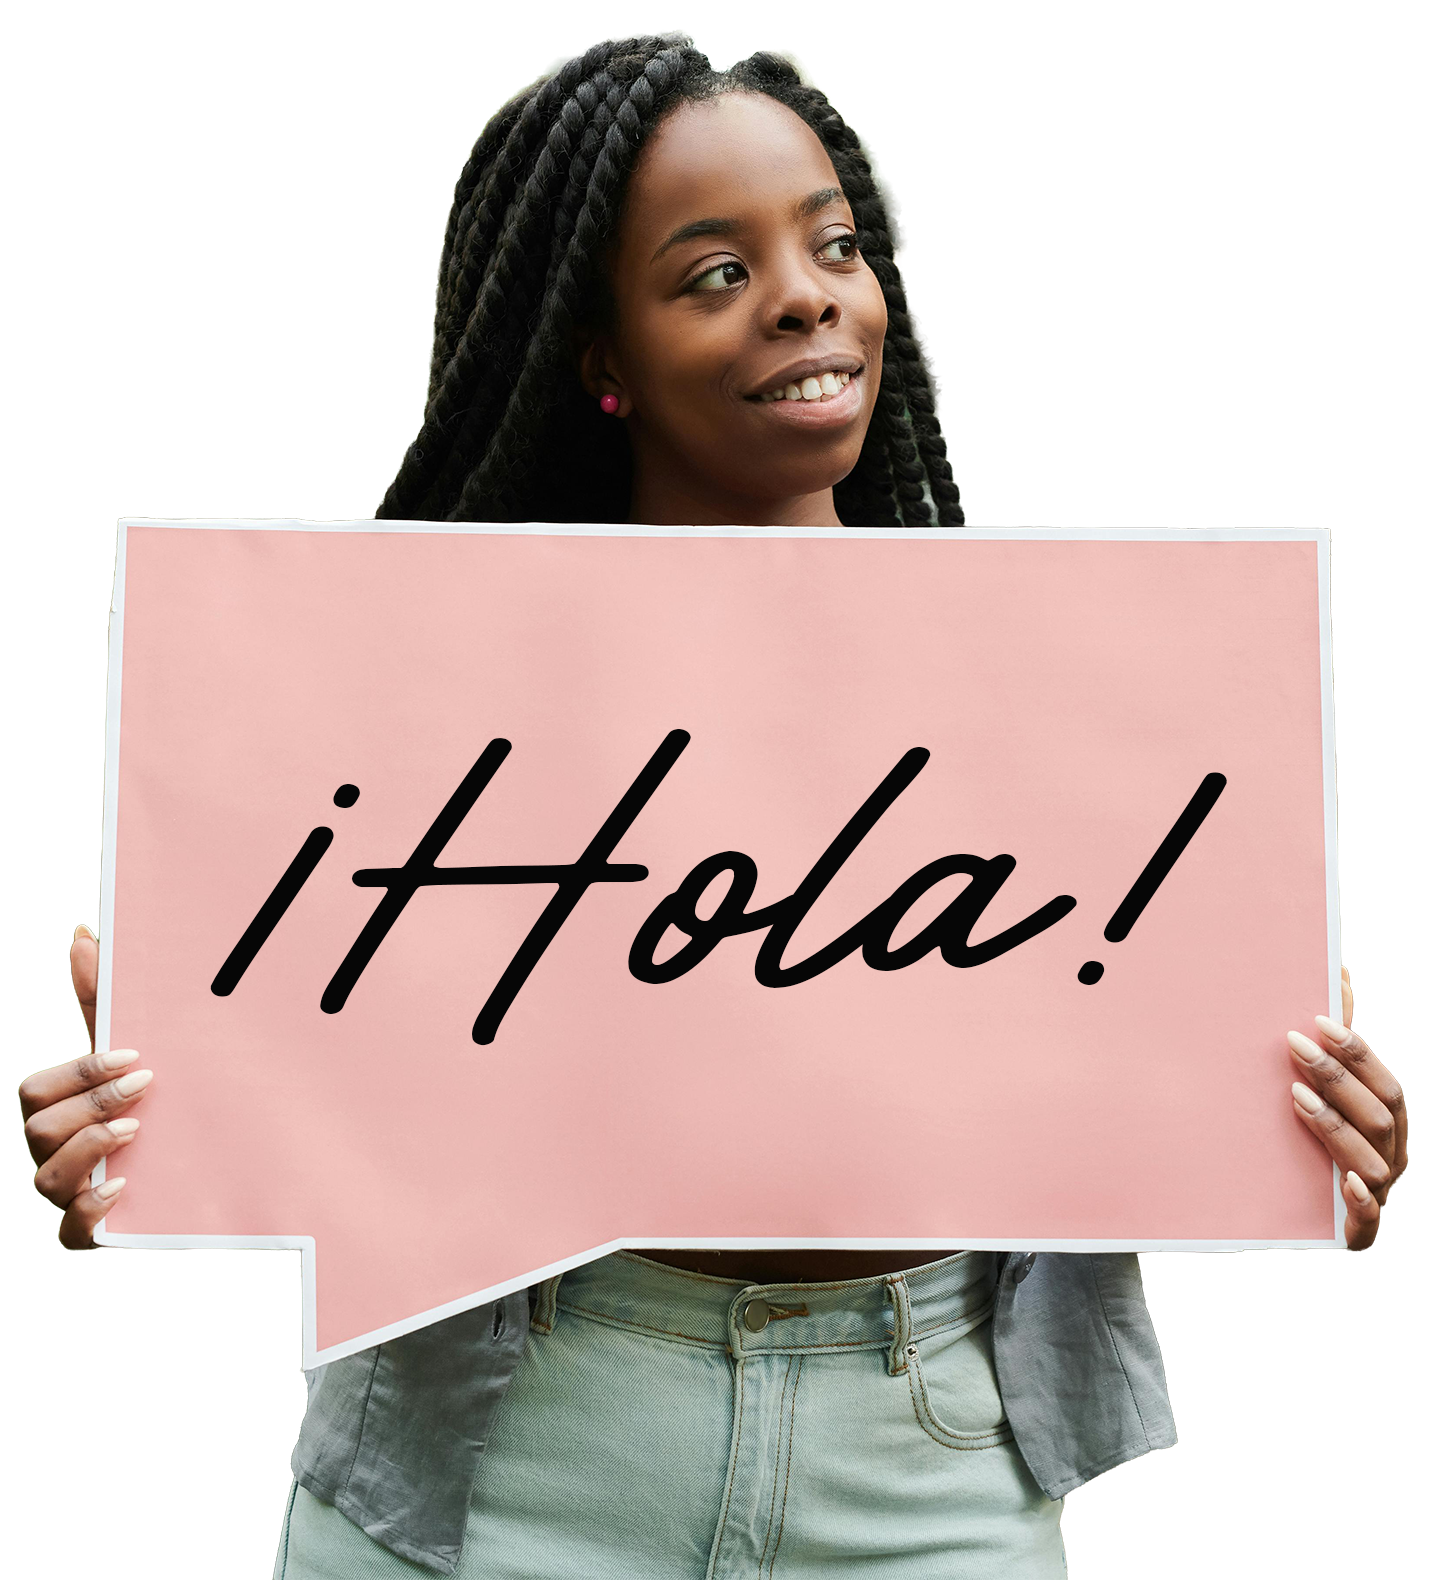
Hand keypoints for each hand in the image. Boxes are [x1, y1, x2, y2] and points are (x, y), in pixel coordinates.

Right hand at [18, 924, 151, 1247]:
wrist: (195, 1161)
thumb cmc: (151, 1098)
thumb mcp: (131, 1050)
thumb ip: (103, 1000)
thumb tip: (82, 933)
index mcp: (60, 1109)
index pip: (38, 1090)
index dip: (80, 1073)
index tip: (134, 1057)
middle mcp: (56, 1150)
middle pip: (37, 1128)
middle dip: (89, 1104)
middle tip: (144, 1090)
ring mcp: (71, 1192)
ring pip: (45, 1177)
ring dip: (88, 1149)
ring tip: (135, 1131)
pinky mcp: (92, 1230)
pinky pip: (70, 1232)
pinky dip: (92, 1210)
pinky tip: (125, 1184)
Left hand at [1288, 965, 1406, 1249]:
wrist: (1303, 1216)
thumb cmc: (1315, 1136)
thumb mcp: (1324, 1089)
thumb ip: (1332, 1043)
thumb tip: (1336, 972)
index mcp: (1386, 1122)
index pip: (1380, 1081)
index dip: (1353, 1051)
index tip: (1317, 1021)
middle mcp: (1389, 1154)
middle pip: (1377, 1114)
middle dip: (1337, 1078)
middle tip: (1294, 1044)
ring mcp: (1378, 1192)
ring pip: (1372, 1161)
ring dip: (1335, 1127)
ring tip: (1296, 1096)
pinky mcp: (1360, 1228)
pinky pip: (1370, 1218)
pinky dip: (1361, 1200)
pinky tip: (1344, 1182)